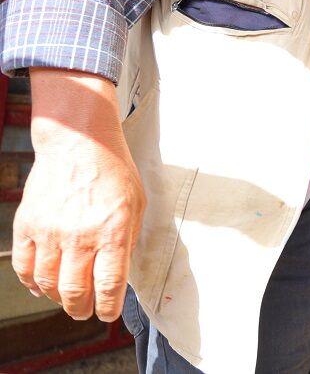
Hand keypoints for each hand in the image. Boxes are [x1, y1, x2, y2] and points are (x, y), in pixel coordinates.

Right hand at [12, 69, 145, 321]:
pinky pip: (24, 267)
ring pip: (48, 284)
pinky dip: (32, 282)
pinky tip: (41, 284)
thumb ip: (129, 239)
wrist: (79, 142)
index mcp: (114, 231)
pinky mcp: (28, 225)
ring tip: (67, 298)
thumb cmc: (114, 171)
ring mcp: (51, 231)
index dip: (107, 308)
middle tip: (85, 311)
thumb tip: (119, 273)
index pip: (109, 284)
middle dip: (81, 309)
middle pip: (75, 291)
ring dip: (58, 298)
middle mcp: (81, 235)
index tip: (107, 315)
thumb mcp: (137, 203)